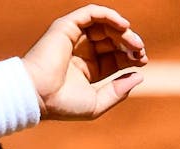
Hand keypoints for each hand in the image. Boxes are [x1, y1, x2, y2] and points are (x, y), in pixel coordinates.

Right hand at [22, 4, 147, 120]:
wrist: (37, 96)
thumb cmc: (62, 105)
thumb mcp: (97, 103)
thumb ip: (118, 91)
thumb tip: (139, 75)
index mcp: (87, 69)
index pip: (115, 56)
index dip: (131, 56)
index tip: (142, 61)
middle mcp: (80, 51)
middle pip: (113, 40)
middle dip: (130, 43)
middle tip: (140, 51)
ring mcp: (73, 37)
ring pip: (105, 26)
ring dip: (123, 32)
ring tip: (134, 43)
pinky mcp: (66, 26)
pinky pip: (91, 13)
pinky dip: (110, 15)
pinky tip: (124, 26)